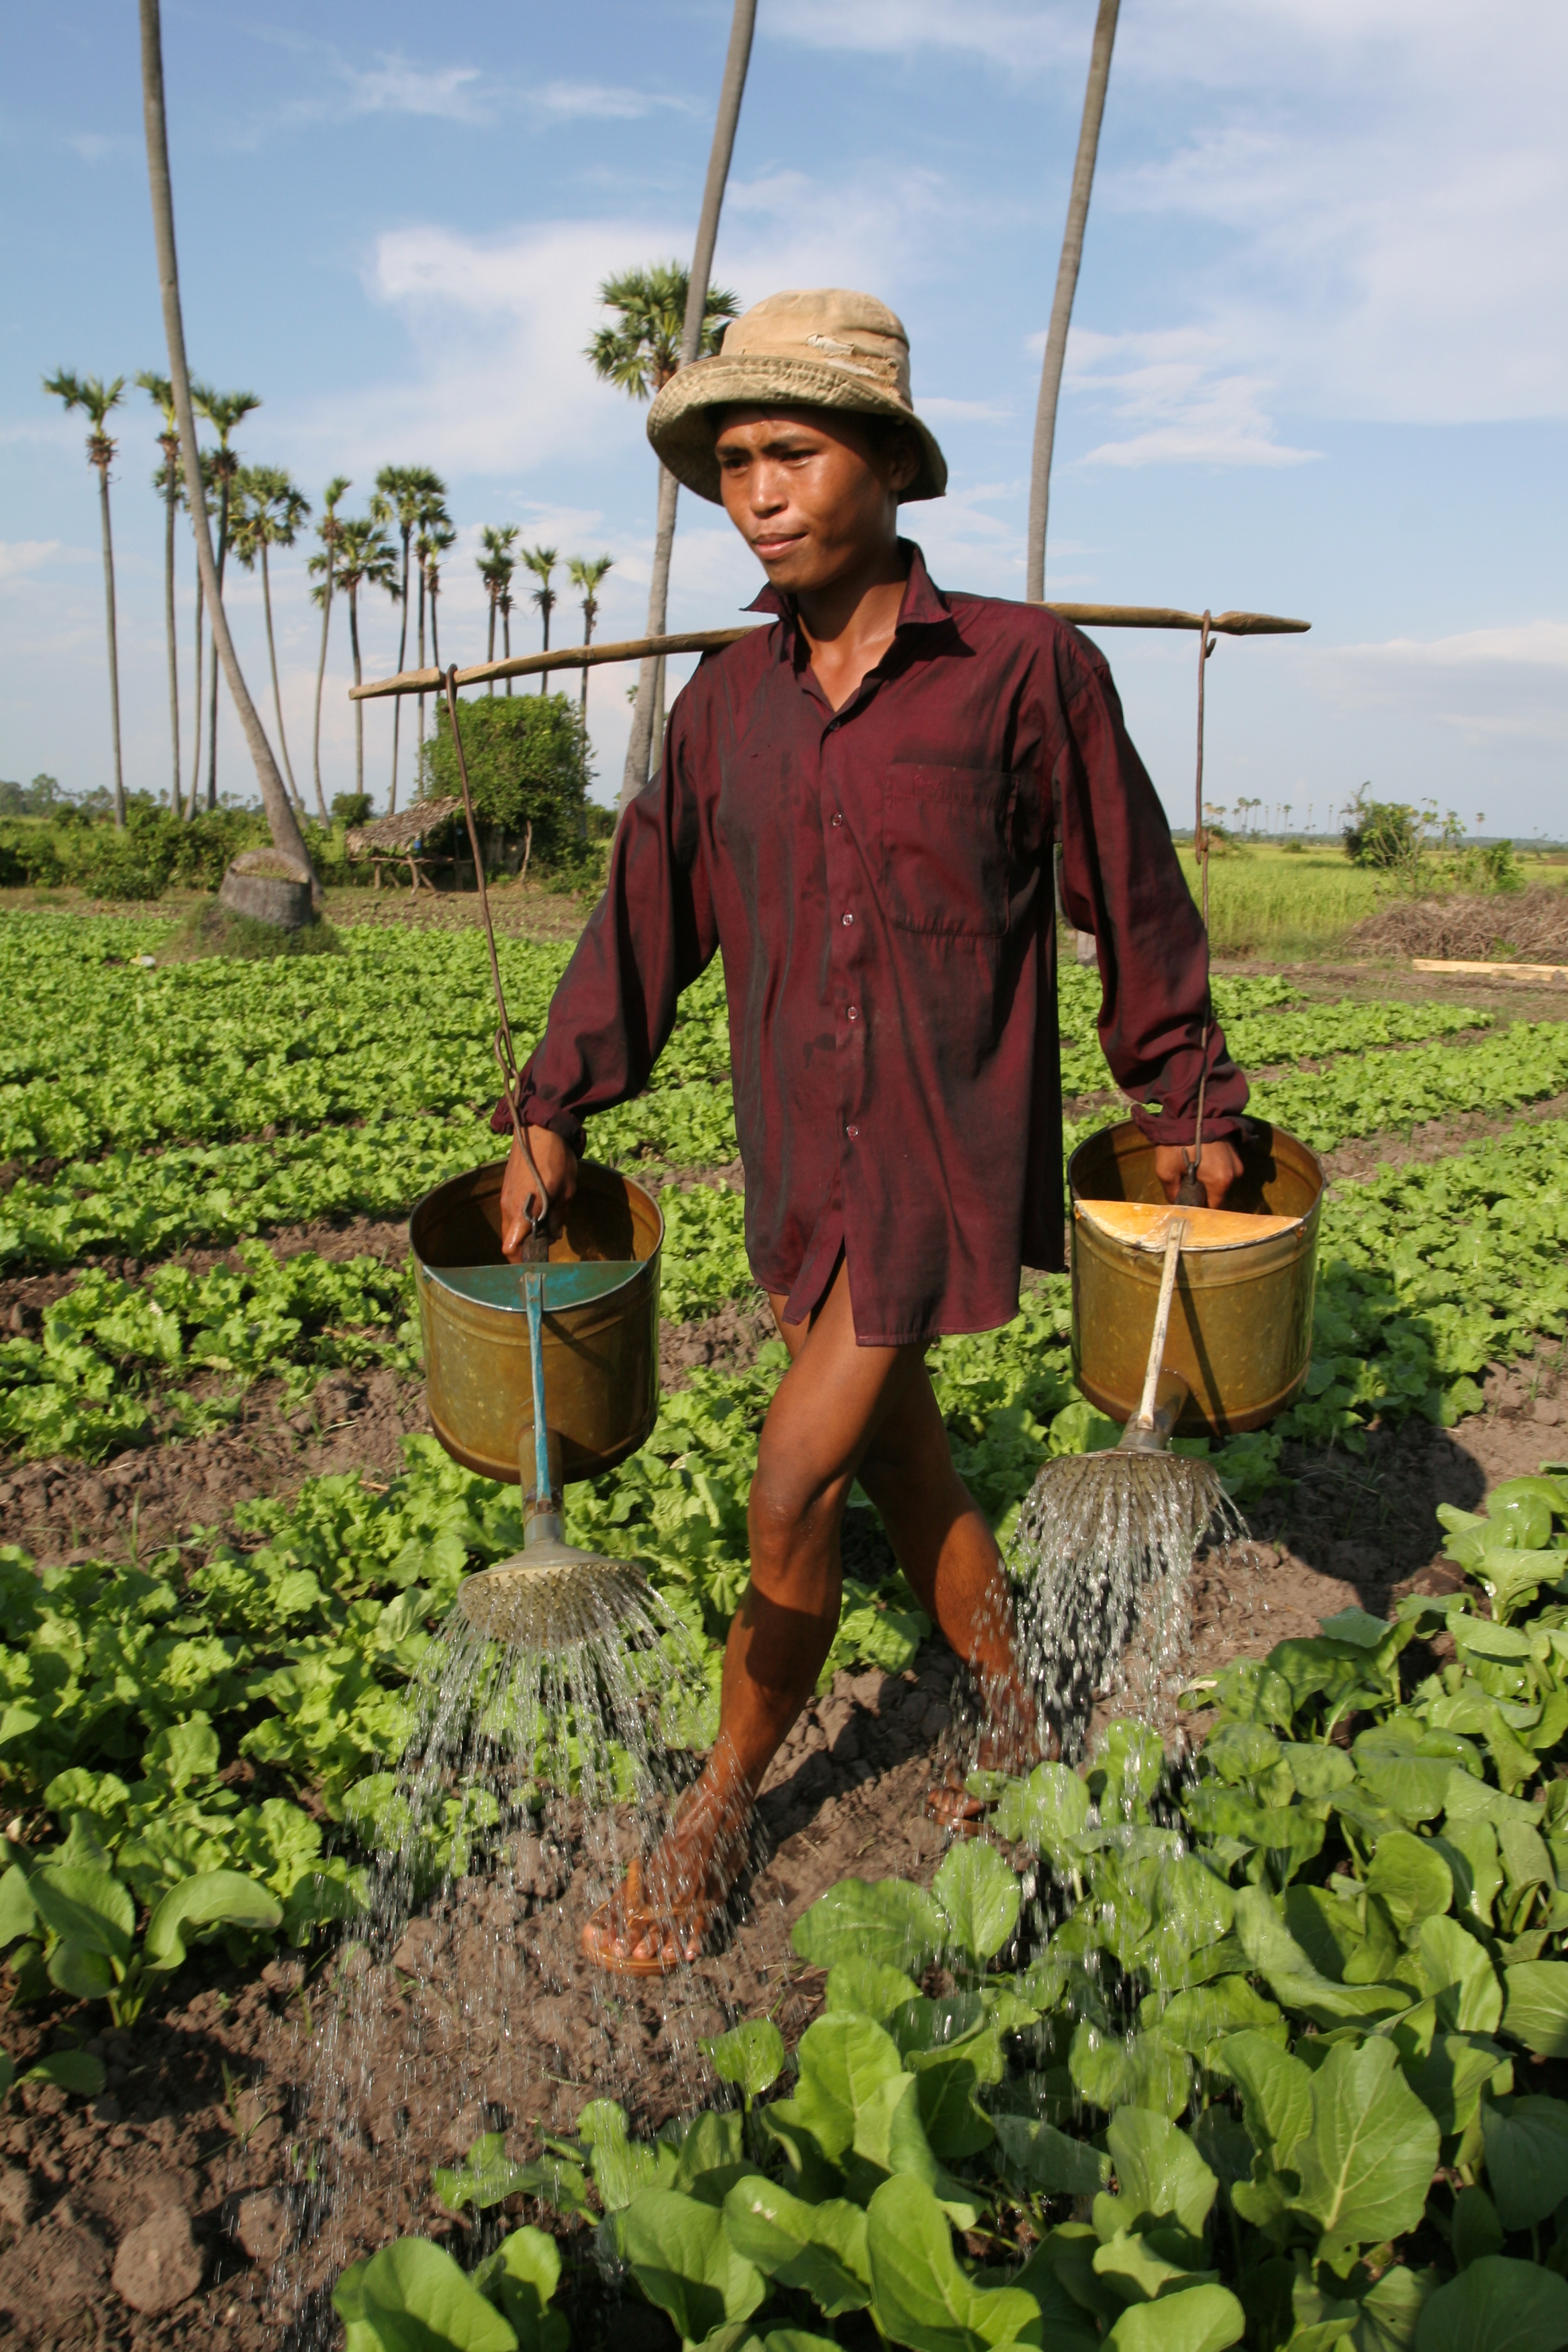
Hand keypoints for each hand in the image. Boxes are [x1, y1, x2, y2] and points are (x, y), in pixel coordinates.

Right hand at [500, 1125, 577, 1258]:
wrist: (539, 1129)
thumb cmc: (555, 1160)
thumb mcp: (566, 1191)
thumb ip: (559, 1217)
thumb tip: (553, 1235)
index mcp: (521, 1212)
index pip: (510, 1248)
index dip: (520, 1260)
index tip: (536, 1260)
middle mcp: (508, 1207)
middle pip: (509, 1240)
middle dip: (524, 1246)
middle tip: (544, 1244)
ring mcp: (504, 1197)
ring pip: (510, 1226)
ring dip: (523, 1231)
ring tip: (544, 1225)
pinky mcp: (506, 1188)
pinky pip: (511, 1212)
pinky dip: (521, 1218)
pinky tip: (538, 1210)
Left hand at [1153, 1138, 1242, 1209]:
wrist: (1189, 1109)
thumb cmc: (1177, 1140)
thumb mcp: (1166, 1169)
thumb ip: (1172, 1191)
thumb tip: (1177, 1202)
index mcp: (1221, 1181)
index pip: (1213, 1207)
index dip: (1199, 1205)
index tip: (1188, 1199)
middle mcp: (1235, 1173)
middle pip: (1219, 1193)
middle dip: (1204, 1191)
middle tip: (1187, 1180)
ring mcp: (1237, 1160)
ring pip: (1222, 1179)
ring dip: (1209, 1177)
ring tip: (1193, 1167)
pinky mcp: (1235, 1149)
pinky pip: (1225, 1166)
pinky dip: (1214, 1166)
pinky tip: (1201, 1158)